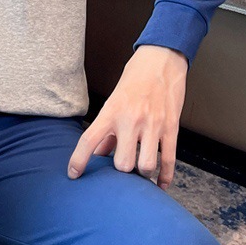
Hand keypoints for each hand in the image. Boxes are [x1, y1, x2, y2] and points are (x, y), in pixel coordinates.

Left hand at [67, 45, 187, 189]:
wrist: (161, 60)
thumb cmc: (135, 79)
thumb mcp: (114, 100)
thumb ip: (108, 130)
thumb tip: (99, 154)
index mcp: (111, 111)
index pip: (89, 140)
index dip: (79, 160)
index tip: (73, 174)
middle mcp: (131, 119)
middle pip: (123, 164)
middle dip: (121, 171)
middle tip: (122, 166)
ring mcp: (153, 125)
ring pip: (146, 166)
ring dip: (142, 173)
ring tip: (140, 168)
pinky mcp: (171, 128)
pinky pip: (168, 161)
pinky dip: (164, 177)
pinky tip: (159, 184)